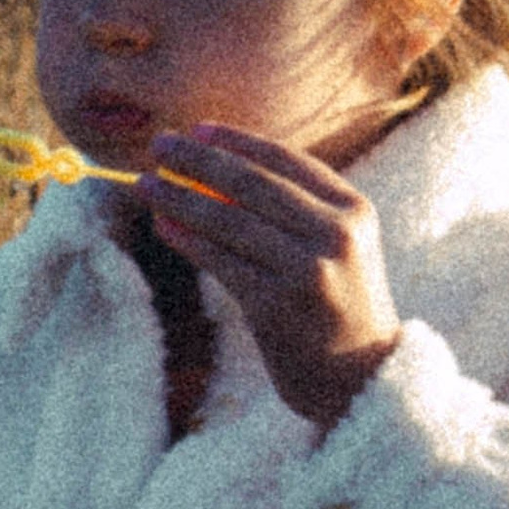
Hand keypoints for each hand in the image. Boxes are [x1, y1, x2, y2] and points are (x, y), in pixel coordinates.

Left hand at [145, 125, 402, 431]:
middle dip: (198, 160)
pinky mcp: (277, 306)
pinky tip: (164, 226)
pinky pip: (221, 263)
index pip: (286, 161)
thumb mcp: (337, 248)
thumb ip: (295, 210)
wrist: (363, 378)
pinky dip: (188, 240)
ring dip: (180, 198)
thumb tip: (217, 171)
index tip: (196, 130)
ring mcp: (307, 270)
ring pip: (229, 220)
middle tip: (159, 146)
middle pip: (252, 183)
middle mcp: (336, 234)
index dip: (236, 142)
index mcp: (354, 210)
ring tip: (146, 185)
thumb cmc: (339, 306)